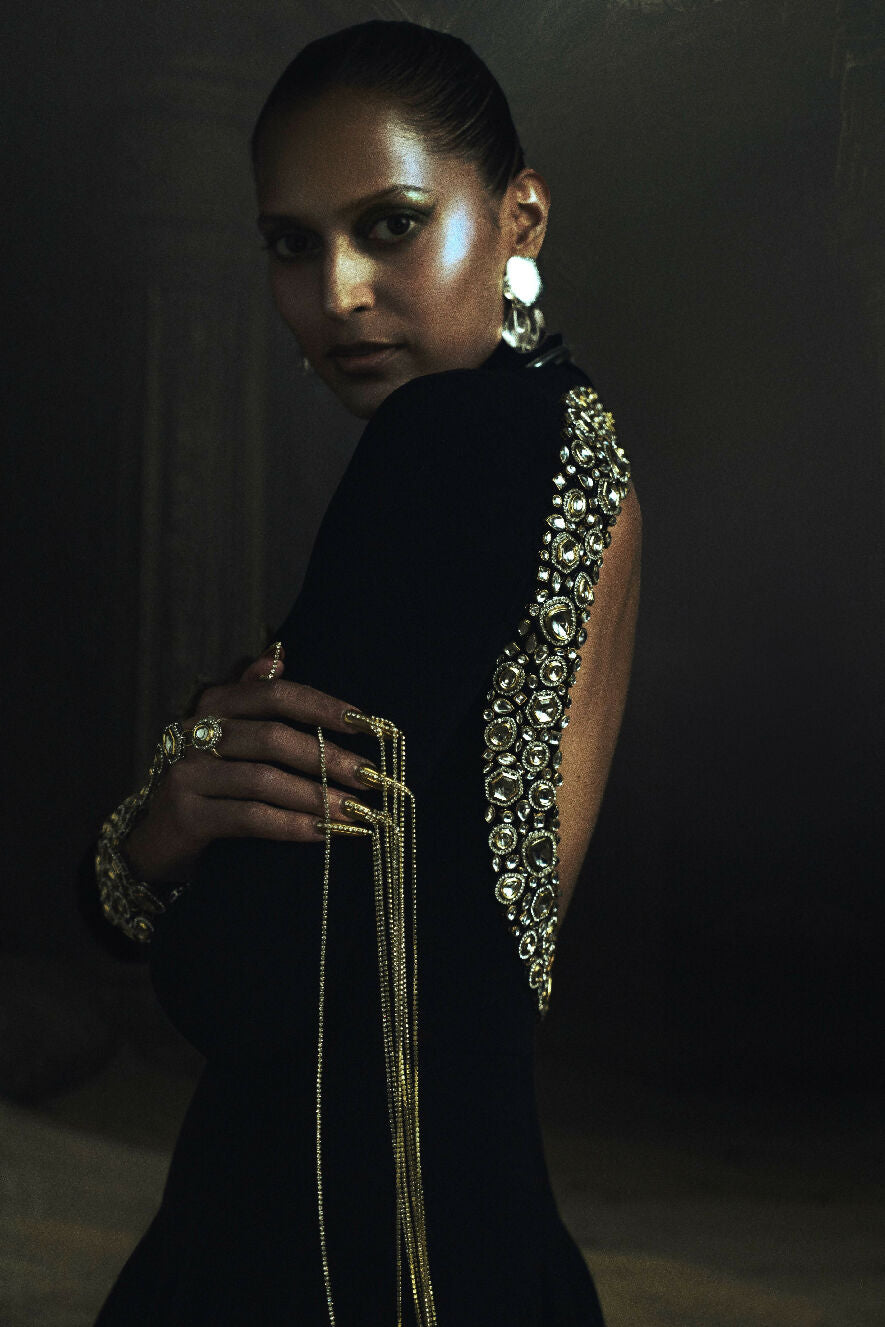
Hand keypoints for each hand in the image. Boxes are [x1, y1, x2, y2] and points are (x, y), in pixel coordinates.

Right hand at [123, 645, 376, 885]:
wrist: (158, 840)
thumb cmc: (211, 783)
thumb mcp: (230, 737)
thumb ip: (252, 695)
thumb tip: (280, 654)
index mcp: (214, 705)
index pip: (274, 694)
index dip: (321, 706)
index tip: (366, 723)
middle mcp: (195, 732)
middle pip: (273, 738)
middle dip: (328, 759)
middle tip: (371, 778)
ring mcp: (187, 773)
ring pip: (265, 780)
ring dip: (317, 797)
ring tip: (356, 811)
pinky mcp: (187, 815)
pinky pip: (250, 818)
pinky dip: (292, 826)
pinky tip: (324, 833)